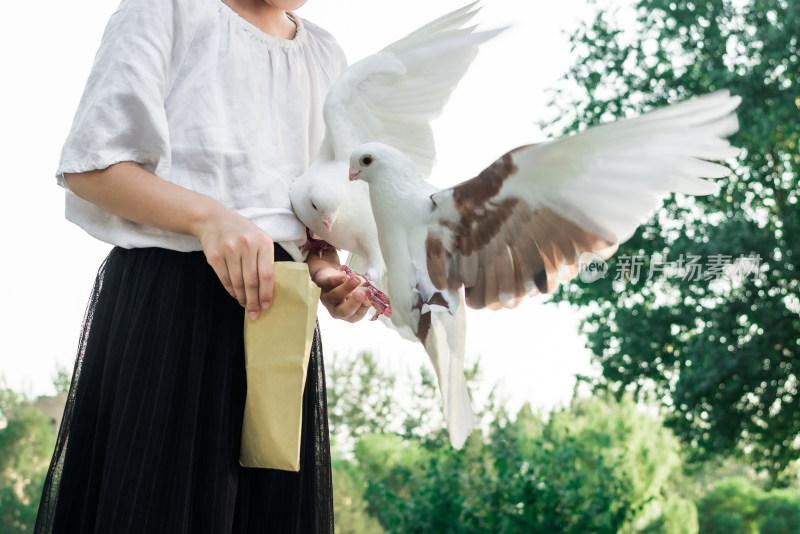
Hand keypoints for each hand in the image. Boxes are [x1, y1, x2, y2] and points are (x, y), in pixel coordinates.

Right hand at [192, 205, 273, 319]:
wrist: (213, 219)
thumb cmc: (242, 232)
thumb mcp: (259, 239)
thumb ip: (265, 259)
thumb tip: (268, 290)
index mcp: (263, 242)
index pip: (267, 274)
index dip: (267, 293)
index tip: (267, 305)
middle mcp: (247, 245)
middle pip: (252, 282)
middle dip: (254, 301)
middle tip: (255, 313)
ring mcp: (230, 250)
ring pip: (238, 283)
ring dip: (242, 297)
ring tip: (245, 304)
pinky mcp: (215, 256)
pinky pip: (225, 279)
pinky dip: (231, 290)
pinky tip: (235, 294)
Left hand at [312, 265, 371, 322]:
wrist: (328, 275)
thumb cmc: (346, 287)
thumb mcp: (357, 292)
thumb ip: (364, 295)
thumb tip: (368, 295)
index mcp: (346, 313)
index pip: (355, 316)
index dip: (362, 309)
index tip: (369, 300)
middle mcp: (334, 308)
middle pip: (342, 311)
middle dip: (353, 303)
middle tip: (361, 294)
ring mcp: (326, 296)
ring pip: (335, 295)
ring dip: (347, 287)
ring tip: (357, 279)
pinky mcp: (321, 284)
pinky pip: (328, 283)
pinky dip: (336, 280)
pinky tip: (345, 276)